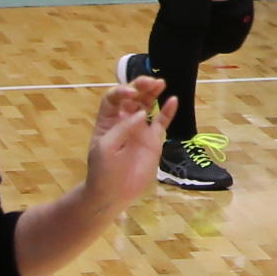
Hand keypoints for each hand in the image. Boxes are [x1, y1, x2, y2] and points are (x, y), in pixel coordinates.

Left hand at [86, 75, 164, 208]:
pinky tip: (173, 100)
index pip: (114, 97)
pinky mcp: (154, 140)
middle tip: (151, 82)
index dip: (122, 90)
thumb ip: (122, 129)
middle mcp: (125, 120)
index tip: (131, 93)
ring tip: (161, 83)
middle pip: (133, 96)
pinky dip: (168, 111)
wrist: (113, 193)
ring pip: (148, 104)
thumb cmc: (103, 170)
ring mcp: (140, 129)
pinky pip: (162, 121)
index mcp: (108, 120)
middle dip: (140, 85)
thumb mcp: (105, 148)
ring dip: (154, 92)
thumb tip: (142, 113)